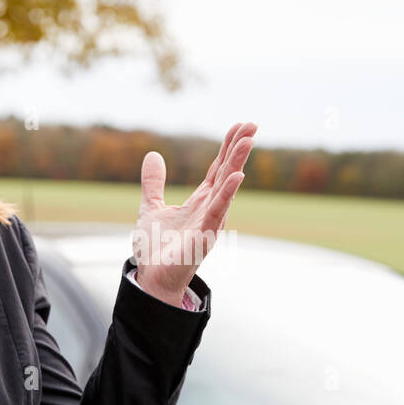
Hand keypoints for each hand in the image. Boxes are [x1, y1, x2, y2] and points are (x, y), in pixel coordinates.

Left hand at [132, 121, 256, 304]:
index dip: (228, 147)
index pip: (217, 169)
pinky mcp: (204, 236)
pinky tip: (236, 176)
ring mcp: (209, 222)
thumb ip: (153, 183)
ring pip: (227, 187)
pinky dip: (227, 193)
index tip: (240, 125)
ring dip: (237, 163)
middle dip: (238, 148)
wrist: (152, 279)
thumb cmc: (156, 250)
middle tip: (253, 124)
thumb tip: (153, 155)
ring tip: (249, 140)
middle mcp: (209, 209)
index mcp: (200, 202)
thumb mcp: (151, 207)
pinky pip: (218, 211)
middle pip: (226, 172)